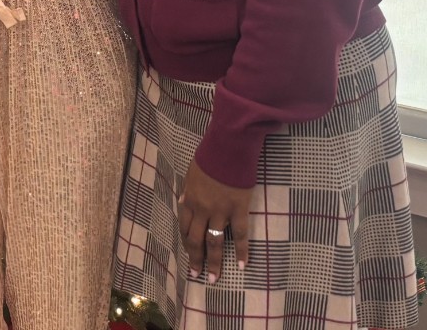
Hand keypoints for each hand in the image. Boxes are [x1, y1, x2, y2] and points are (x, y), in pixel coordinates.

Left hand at [177, 158, 251, 283]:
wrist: (227, 146)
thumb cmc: (209, 156)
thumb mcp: (192, 172)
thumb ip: (189, 190)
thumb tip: (183, 203)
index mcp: (190, 199)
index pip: (184, 227)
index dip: (186, 242)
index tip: (188, 254)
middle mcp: (203, 209)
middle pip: (196, 239)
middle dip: (196, 259)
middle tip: (197, 275)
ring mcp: (221, 211)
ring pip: (215, 242)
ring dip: (214, 262)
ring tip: (214, 279)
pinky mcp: (239, 209)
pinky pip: (240, 234)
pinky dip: (242, 251)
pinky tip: (243, 265)